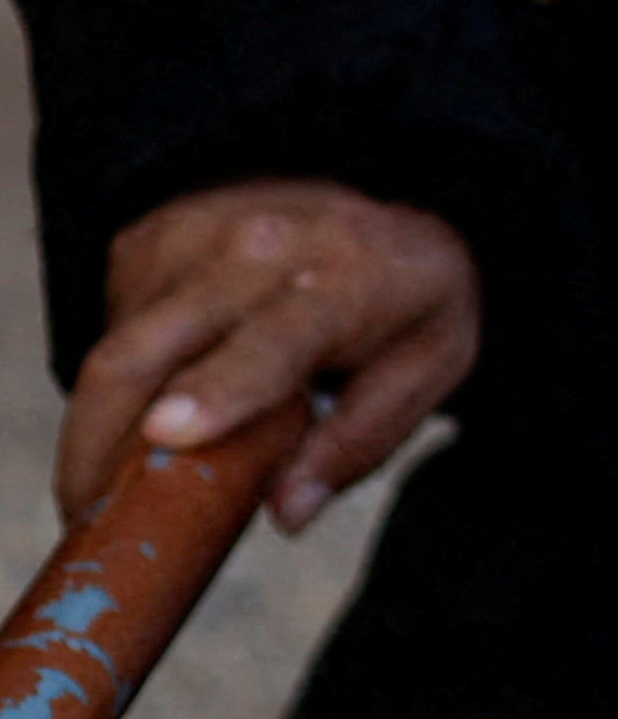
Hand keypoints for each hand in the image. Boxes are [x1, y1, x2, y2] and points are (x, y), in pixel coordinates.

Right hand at [62, 179, 478, 529]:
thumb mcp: (428, 364)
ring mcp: (186, 242)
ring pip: (115, 350)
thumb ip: (361, 440)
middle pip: (149, 349)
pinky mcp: (140, 247)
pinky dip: (121, 387)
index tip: (168, 435)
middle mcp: (254, 250)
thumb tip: (286, 513)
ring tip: (114, 480)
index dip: (219, 388)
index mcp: (343, 280)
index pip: (272, 340)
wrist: (370, 205)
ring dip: (101, 424)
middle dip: (100, 438)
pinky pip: (112, 335)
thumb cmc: (403, 299)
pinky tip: (156, 405)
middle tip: (89, 512)